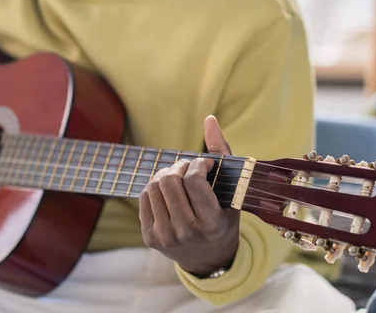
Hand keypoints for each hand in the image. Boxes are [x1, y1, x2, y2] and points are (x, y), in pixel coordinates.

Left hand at [139, 115, 239, 276]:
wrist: (207, 258)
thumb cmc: (222, 217)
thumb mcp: (231, 191)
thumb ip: (222, 153)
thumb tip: (209, 118)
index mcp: (212, 223)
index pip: (194, 181)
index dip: (197, 165)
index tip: (204, 164)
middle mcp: (187, 232)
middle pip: (170, 181)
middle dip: (179, 167)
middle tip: (188, 168)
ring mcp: (165, 237)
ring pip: (154, 186)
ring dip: (166, 174)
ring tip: (177, 178)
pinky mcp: (149, 237)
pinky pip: (144, 197)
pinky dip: (155, 187)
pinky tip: (168, 192)